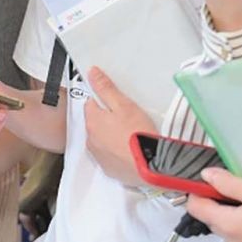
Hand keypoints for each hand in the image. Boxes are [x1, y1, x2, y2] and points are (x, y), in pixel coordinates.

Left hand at [81, 69, 156, 186]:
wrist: (151, 167)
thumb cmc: (138, 135)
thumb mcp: (124, 105)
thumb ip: (106, 88)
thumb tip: (92, 73)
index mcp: (93, 121)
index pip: (91, 103)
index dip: (104, 100)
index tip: (117, 102)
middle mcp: (91, 139)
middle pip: (96, 122)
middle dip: (109, 118)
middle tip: (129, 118)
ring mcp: (99, 156)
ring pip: (102, 139)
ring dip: (112, 135)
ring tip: (132, 133)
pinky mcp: (109, 168)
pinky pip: (109, 155)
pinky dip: (117, 151)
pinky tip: (131, 148)